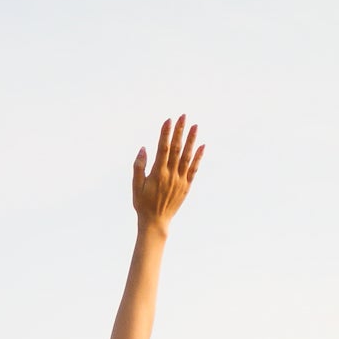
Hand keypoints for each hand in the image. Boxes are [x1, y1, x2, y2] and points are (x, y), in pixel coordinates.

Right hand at [132, 115, 203, 234]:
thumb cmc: (143, 203)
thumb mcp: (136, 186)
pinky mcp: (186, 186)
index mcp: (158, 173)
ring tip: (195, 126)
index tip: (169, 120)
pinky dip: (198, 157)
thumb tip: (144, 148)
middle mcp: (171, 175)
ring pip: (187, 156)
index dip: (166, 134)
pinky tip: (202, 146)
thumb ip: (139, 167)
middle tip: (183, 116)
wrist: (156, 222)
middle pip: (176, 149)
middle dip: (179, 131)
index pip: (163, 149)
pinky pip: (194, 169)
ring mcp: (180, 180)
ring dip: (191, 140)